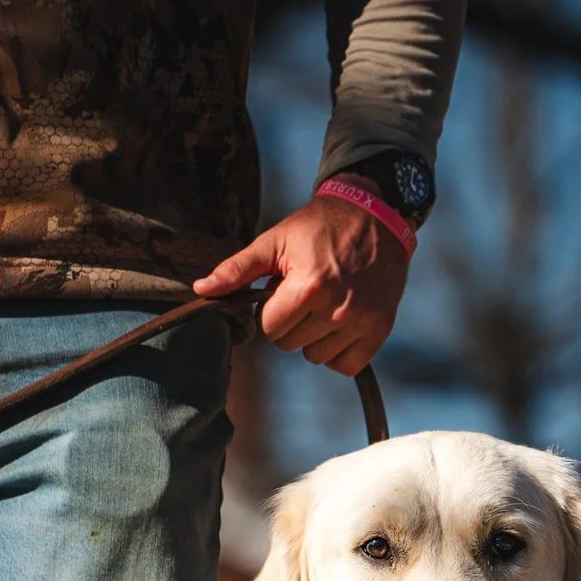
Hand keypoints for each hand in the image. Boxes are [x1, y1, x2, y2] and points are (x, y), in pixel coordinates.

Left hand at [193, 188, 408, 375]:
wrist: (375, 215)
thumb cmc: (318, 226)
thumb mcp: (275, 241)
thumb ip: (237, 269)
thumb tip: (201, 290)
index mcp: (308, 287)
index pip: (269, 329)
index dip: (269, 311)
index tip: (281, 291)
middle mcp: (337, 309)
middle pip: (290, 344)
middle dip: (290, 322)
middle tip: (305, 293)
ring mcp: (361, 321)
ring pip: (315, 357)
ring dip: (313, 337)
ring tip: (324, 306)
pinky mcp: (379, 329)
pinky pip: (346, 365)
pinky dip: (338, 353)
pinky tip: (338, 326)